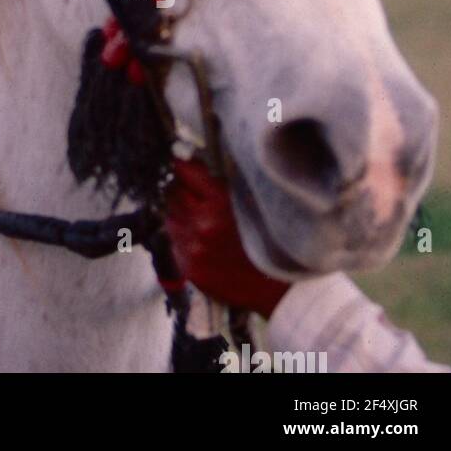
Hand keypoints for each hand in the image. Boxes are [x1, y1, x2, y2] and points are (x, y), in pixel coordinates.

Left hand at [163, 158, 290, 318]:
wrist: (279, 290)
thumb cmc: (271, 241)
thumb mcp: (252, 201)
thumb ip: (223, 181)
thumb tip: (196, 159)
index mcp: (220, 202)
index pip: (185, 171)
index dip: (184, 166)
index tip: (183, 163)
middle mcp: (201, 224)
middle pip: (173, 192)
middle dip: (183, 190)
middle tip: (195, 193)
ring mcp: (192, 248)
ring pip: (170, 216)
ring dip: (181, 213)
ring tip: (200, 218)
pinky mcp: (188, 267)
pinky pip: (174, 241)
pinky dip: (183, 236)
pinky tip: (200, 239)